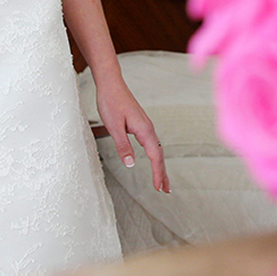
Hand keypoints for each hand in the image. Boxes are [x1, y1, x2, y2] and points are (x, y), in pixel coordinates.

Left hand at [94, 74, 170, 193]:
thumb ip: (123, 145)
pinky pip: (152, 144)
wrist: (111, 85)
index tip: (159, 188)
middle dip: (163, 173)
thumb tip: (131, 164)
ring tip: (162, 181)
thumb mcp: (113, 126)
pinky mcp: (141, 125)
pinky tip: (154, 160)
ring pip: (157, 149)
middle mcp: (148, 128)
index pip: (155, 156)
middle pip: (159, 154)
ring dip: (160, 166)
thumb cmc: (111, 102)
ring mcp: (146, 126)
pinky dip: (155, 156)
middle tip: (166, 190)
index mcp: (144, 130)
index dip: (158, 173)